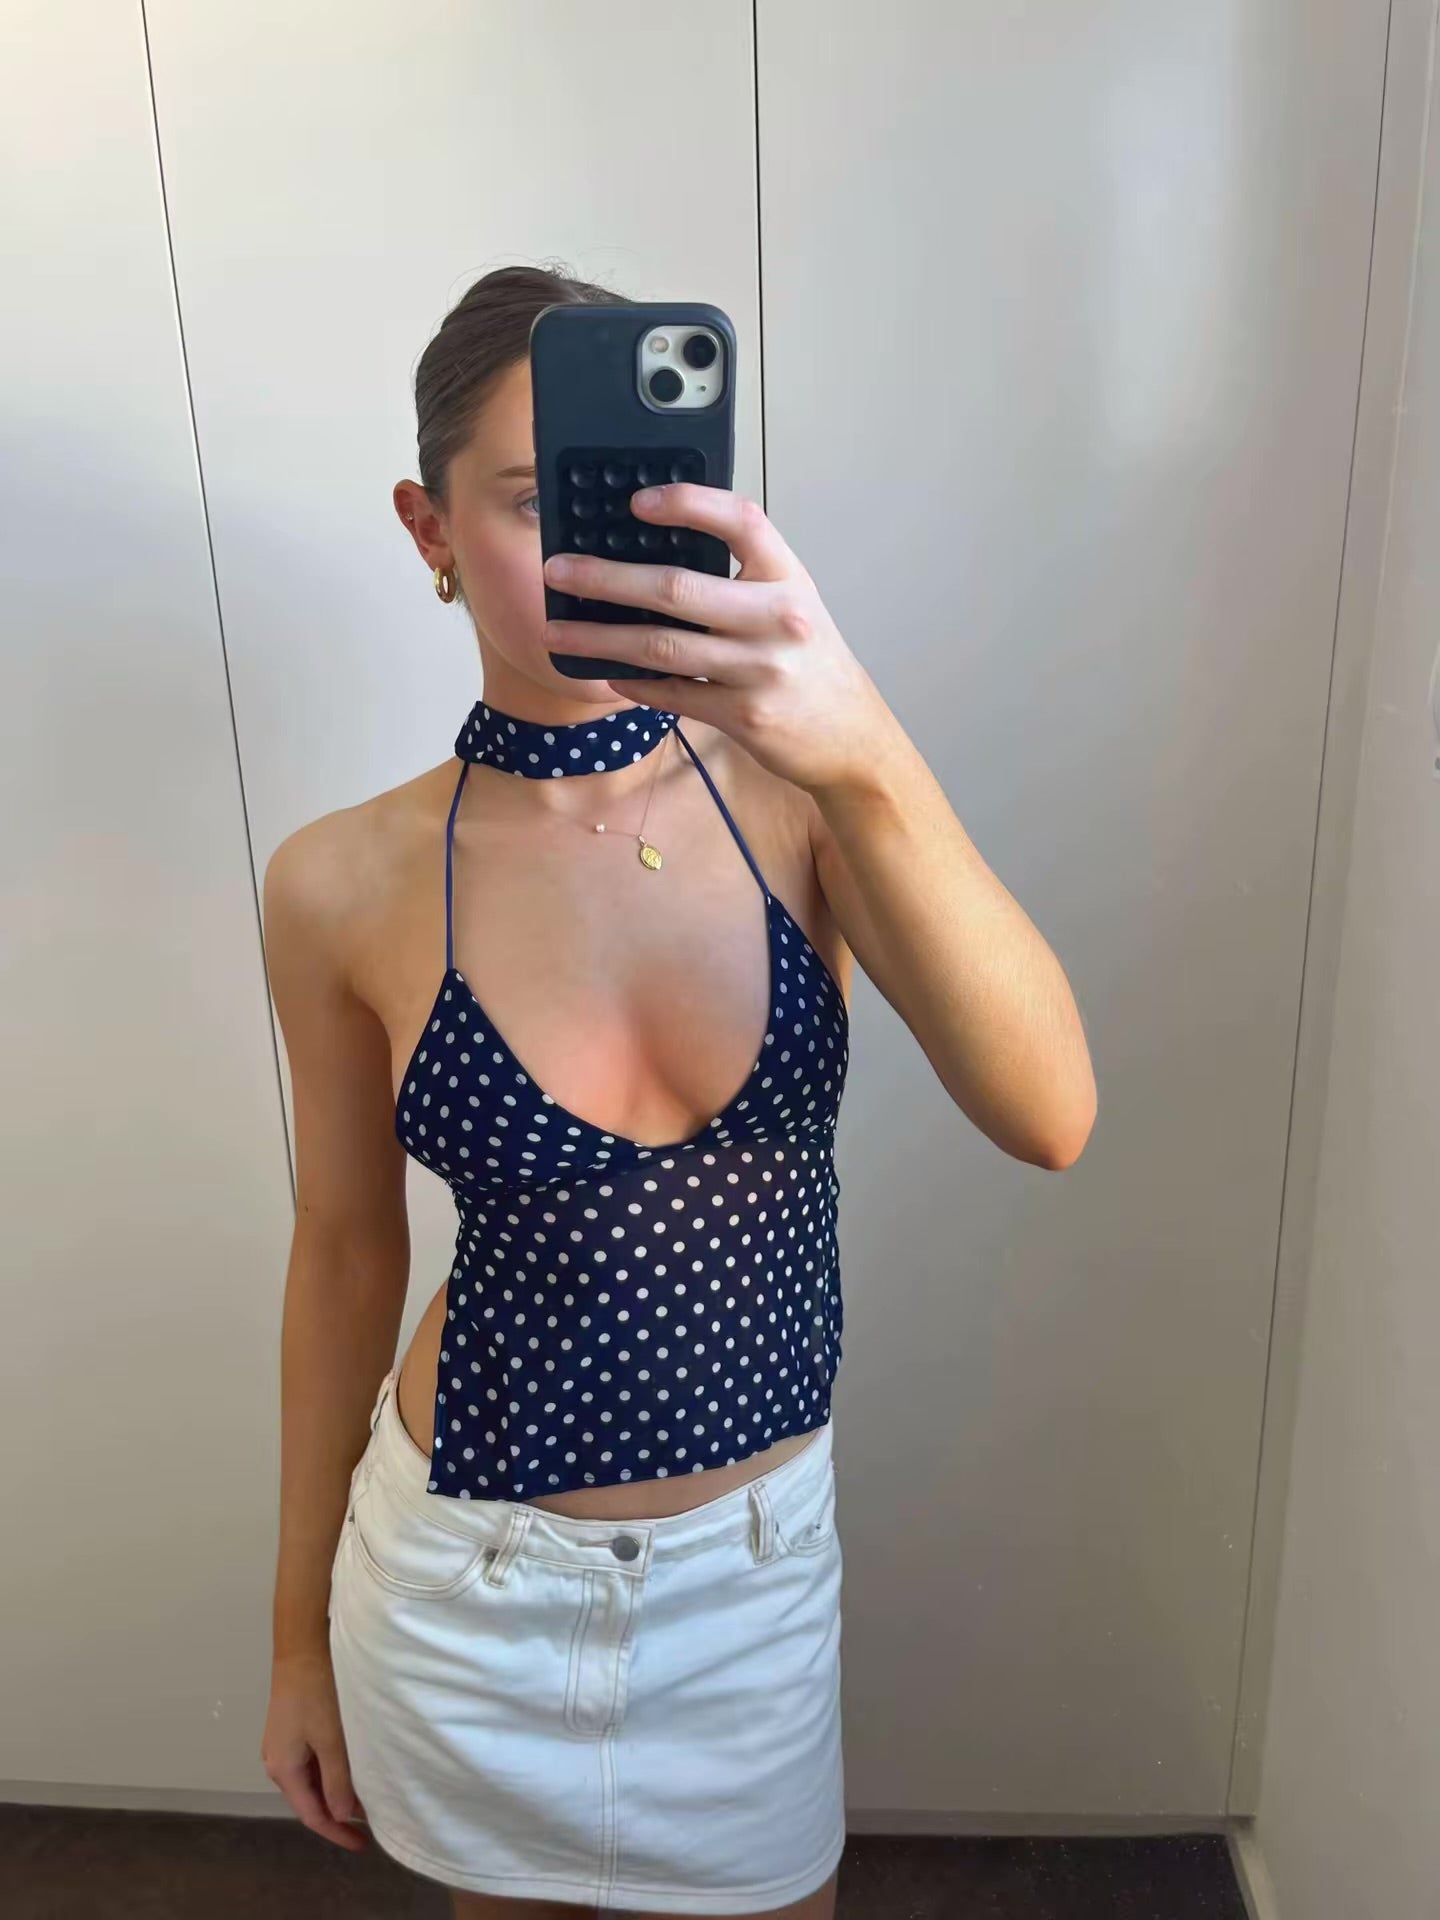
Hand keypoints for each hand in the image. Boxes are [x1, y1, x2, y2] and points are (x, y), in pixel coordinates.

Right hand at [262, 1649, 367, 1850]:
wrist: (301, 1648)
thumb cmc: (317, 1692)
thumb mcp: (331, 1739)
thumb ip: (337, 1780)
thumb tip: (341, 1816)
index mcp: (283, 1770)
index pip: (312, 1815)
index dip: (337, 1832)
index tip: (363, 1844)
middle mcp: (276, 1762)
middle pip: (309, 1800)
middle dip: (337, 1814)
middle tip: (370, 1824)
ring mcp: (281, 1746)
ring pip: (310, 1781)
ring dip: (335, 1793)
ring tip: (365, 1799)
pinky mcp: (290, 1730)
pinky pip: (310, 1763)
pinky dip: (330, 1773)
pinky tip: (349, 1770)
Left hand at [542, 485, 893, 794]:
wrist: (851, 735)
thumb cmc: (810, 662)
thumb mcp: (791, 603)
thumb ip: (743, 577)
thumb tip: (656, 554)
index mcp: (788, 577)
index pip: (739, 519)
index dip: (687, 503)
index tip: (638, 501)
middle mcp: (777, 618)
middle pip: (676, 588)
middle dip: (607, 577)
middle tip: (559, 570)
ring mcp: (759, 669)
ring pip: (661, 646)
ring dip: (601, 638)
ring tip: (558, 632)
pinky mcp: (743, 715)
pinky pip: (673, 694)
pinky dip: (634, 684)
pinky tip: (607, 674)